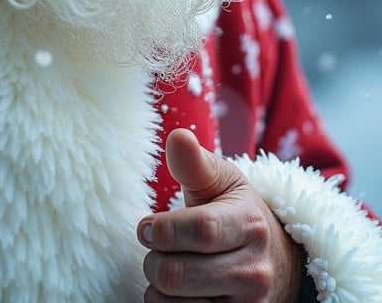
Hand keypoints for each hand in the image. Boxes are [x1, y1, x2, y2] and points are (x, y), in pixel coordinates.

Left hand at [137, 128, 302, 301]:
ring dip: (158, 286)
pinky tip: (180, 292)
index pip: (199, 231)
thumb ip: (195, 163)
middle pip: (176, 274)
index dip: (163, 229)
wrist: (277, 261)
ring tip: (172, 267)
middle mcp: (254, 272)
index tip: (147, 226)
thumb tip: (177, 137)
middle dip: (153, 258)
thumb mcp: (222, 182)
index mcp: (250, 225)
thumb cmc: (235, 213)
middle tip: (157, 248)